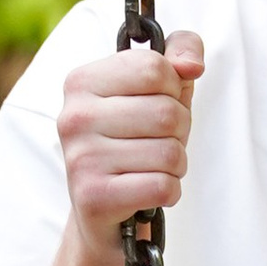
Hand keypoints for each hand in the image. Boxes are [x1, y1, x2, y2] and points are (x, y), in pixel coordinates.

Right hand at [59, 32, 205, 265]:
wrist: (101, 213)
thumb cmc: (134, 142)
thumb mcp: (157, 90)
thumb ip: (179, 53)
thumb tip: (192, 65)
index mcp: (82, 81)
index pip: (155, 68)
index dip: (173, 90)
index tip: (158, 105)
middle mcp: (74, 116)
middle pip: (167, 112)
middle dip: (179, 132)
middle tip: (157, 144)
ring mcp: (80, 158)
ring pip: (170, 152)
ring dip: (175, 166)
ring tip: (151, 169)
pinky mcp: (94, 198)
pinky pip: (163, 186)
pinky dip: (169, 192)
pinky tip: (148, 193)